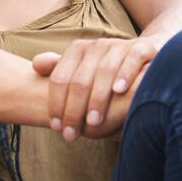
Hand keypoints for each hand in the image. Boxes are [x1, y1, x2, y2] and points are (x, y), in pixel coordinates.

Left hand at [32, 35, 159, 141]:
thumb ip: (58, 69)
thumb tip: (35, 66)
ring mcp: (121, 45)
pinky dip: (126, 74)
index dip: (55, 103)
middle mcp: (97, 46)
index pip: (60, 78)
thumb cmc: (107, 71)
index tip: (56, 127)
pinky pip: (133, 58)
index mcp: (78, 50)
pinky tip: (120, 91)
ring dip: (98, 99)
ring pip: (104, 71)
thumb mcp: (82, 69)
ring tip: (93, 123)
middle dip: (74, 110)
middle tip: (71, 134)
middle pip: (80, 80)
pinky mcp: (144, 48)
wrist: (146, 54)